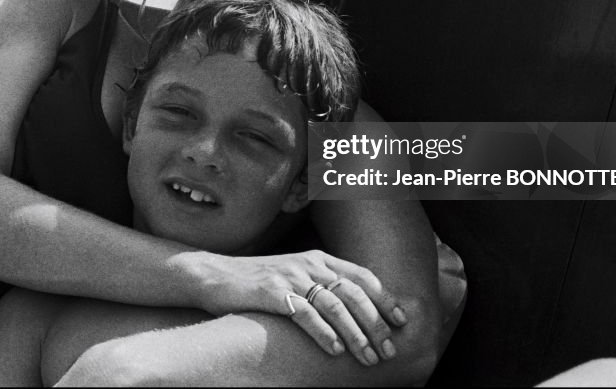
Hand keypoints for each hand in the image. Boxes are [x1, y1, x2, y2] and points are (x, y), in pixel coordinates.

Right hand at [190, 249, 407, 366]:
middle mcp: (309, 264)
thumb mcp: (295, 275)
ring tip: (367, 357)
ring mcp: (291, 276)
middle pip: (354, 293)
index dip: (385, 298)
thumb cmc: (257, 281)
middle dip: (376, 324)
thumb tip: (354, 310)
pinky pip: (305, 314)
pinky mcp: (273, 292)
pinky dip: (323, 333)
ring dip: (355, 334)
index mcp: (318, 258)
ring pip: (335, 305)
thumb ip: (321, 284)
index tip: (401, 321)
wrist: (214, 275)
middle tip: (388, 349)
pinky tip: (334, 350)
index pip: (362, 276)